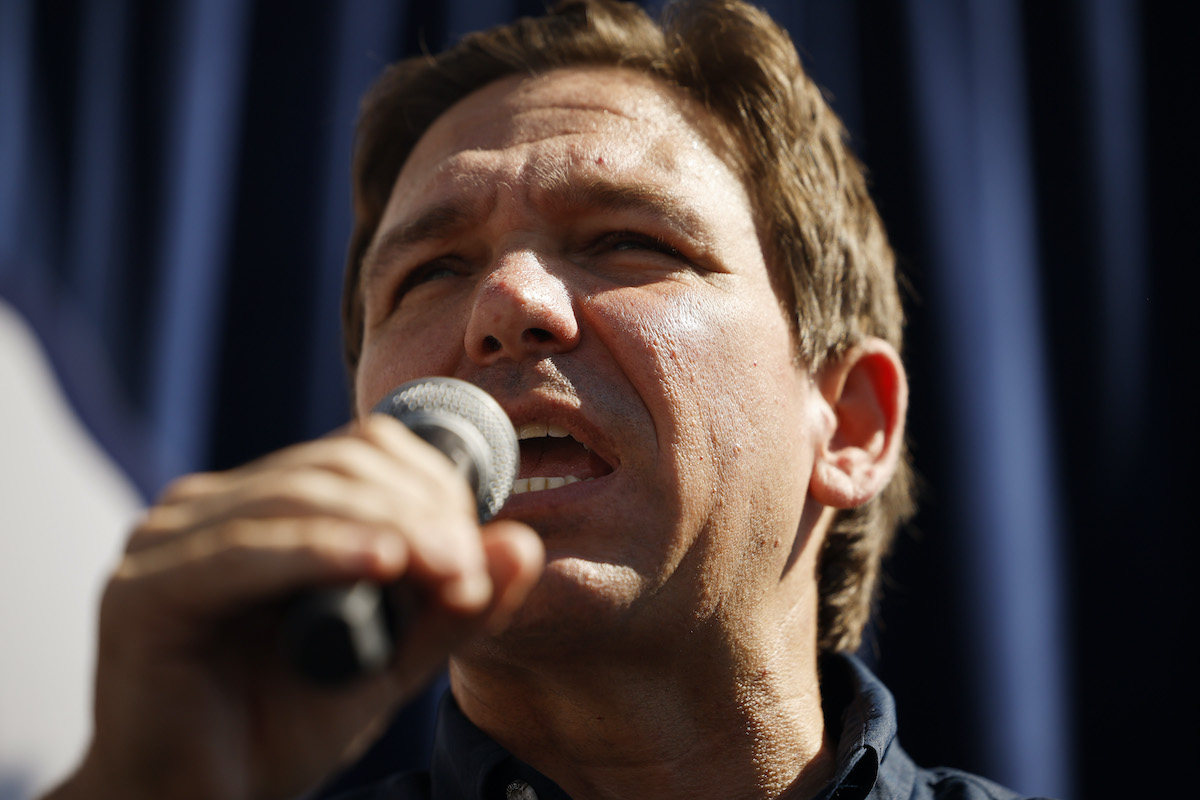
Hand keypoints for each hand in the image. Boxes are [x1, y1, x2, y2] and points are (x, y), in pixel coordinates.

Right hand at [43, 415, 543, 799]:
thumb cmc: (279, 729)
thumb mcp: (390, 659)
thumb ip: (452, 603)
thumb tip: (521, 542)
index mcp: (259, 507)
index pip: (362, 450)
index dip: (431, 485)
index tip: (475, 549)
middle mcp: (209, 509)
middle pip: (339, 463)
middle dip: (420, 508)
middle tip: (467, 568)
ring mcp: (168, 542)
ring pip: (301, 496)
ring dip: (390, 526)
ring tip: (447, 569)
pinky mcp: (145, 591)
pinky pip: (246, 551)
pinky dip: (321, 551)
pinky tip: (381, 562)